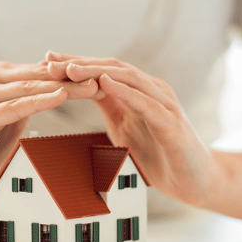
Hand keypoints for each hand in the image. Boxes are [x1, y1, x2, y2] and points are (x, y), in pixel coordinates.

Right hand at [0, 60, 98, 197]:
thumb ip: (30, 100)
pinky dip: (39, 102)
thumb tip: (61, 89)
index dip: (72, 73)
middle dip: (75, 78)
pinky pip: (16, 107)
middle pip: (40, 76)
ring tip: (93, 87)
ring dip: (65, 88)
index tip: (102, 76)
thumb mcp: (12, 117)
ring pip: (31, 88)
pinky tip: (61, 97)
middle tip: (106, 79)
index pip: (42, 71)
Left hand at [46, 51, 222, 205]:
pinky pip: (146, 103)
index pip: (103, 71)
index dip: (75, 64)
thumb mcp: (124, 126)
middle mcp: (151, 91)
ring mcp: (164, 104)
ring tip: (70, 68)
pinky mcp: (172, 123)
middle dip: (79, 64)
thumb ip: (108, 106)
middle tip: (49, 62)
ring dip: (97, 72)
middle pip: (112, 69)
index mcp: (137, 92)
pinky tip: (106, 83)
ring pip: (128, 79)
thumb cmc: (159, 153)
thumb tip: (79, 91)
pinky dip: (125, 91)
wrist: (194, 181)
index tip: (47, 60)